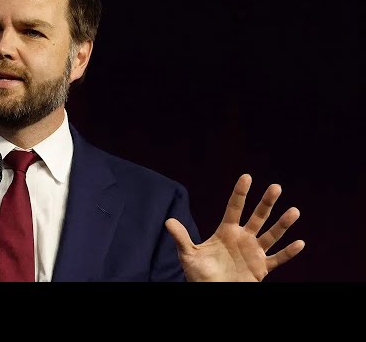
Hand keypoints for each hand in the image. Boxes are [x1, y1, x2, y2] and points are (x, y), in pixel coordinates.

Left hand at [165, 173, 304, 281]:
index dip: (240, 192)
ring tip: (294, 211)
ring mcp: (254, 252)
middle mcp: (243, 238)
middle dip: (266, 203)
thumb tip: (168, 221)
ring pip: (271, 235)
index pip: (234, 207)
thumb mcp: (188, 255)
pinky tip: (300, 243)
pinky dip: (288, 253)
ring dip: (282, 224)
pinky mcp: (261, 268)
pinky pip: (278, 259)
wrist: (211, 291)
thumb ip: (181, 238)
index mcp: (226, 231)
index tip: (247, 176)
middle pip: (257, 217)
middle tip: (276, 187)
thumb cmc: (199, 274)